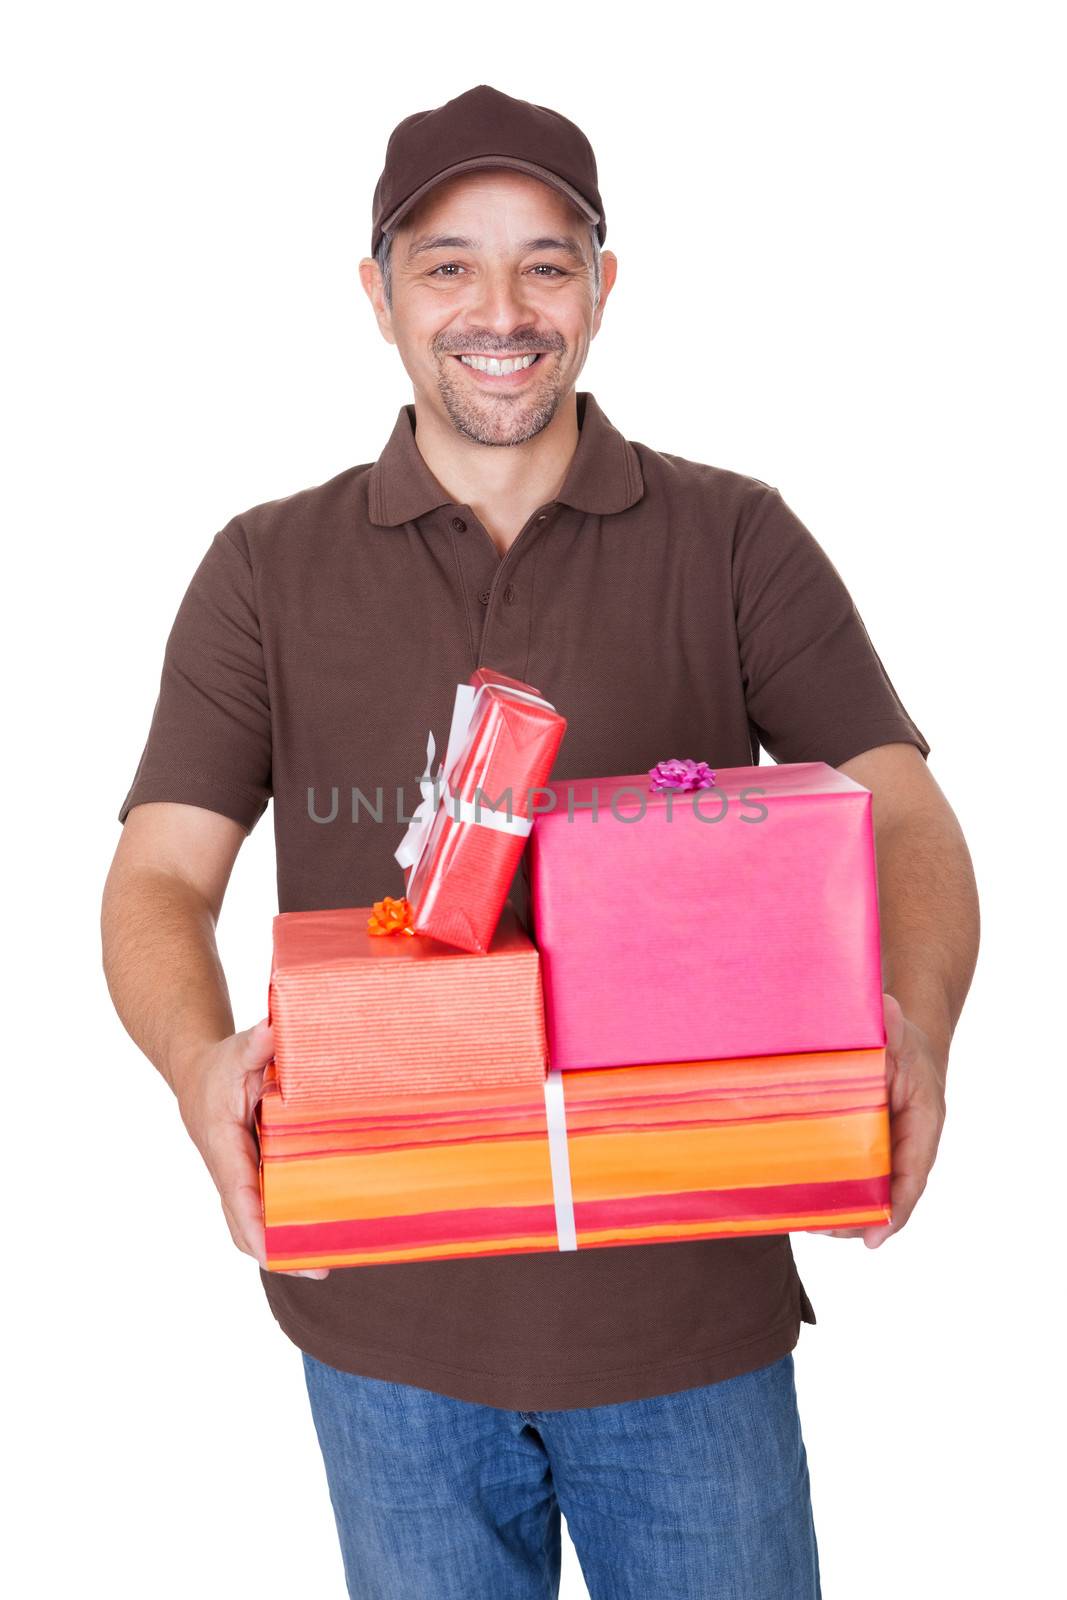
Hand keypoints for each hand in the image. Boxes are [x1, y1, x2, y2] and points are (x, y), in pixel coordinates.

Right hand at [175, 1019, 329, 1280]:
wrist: (196, 1071)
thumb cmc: (220, 1064)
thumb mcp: (238, 1050)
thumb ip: (256, 1043)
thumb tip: (273, 1029)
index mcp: (222, 1141)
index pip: (236, 1189)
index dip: (254, 1220)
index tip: (272, 1248)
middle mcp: (227, 1167)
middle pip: (242, 1222)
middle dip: (272, 1249)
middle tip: (317, 1266)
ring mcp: (237, 1176)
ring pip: (250, 1222)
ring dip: (279, 1246)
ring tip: (322, 1263)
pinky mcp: (249, 1176)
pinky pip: (261, 1210)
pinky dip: (281, 1227)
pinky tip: (316, 1234)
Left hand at [807, 992, 947, 1247]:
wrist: (899, 1037)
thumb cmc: (901, 1038)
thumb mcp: (897, 1029)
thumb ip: (891, 1025)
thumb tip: (886, 1008)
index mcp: (923, 1121)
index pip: (914, 1173)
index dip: (897, 1207)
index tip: (875, 1236)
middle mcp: (907, 1142)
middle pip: (889, 1194)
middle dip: (859, 1218)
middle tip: (823, 1230)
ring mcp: (886, 1148)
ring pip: (870, 1192)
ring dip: (843, 1212)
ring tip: (809, 1224)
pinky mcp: (864, 1147)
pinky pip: (854, 1177)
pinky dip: (835, 1193)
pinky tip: (806, 1204)